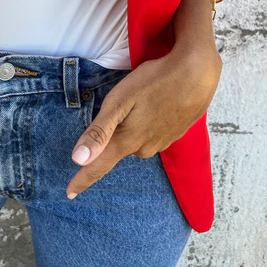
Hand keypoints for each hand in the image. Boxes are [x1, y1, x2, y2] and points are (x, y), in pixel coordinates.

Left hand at [66, 39, 221, 198]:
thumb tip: (78, 160)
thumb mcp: (119, 101)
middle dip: (113, 134)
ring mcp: (163, 142)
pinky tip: (157, 104)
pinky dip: (150, 121)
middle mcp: (145, 147)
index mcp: (127, 141)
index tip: (68, 193)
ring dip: (134, 125)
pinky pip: (152, 134)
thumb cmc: (154, 81)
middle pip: (118, 148)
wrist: (198, 73)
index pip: (99, 167)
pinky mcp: (176, 133)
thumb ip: (99, 132)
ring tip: (142, 99)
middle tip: (122, 103)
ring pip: (137, 140)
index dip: (82, 180)